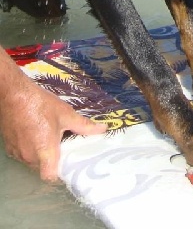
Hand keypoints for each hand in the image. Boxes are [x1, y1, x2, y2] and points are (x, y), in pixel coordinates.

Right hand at [0, 48, 106, 180]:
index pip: (50, 176)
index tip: (68, 164)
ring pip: (32, 161)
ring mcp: (17, 153)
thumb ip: (84, 126)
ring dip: (41, 154)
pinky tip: (36, 134)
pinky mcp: (9, 148)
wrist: (14, 95)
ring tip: (50, 138)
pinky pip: (22, 154)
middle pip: (43, 168)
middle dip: (53, 160)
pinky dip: (30, 148)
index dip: (59, 174)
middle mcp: (29, 156)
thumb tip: (104, 129)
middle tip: (63, 147)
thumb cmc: (42, 105)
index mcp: (45, 151)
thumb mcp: (66, 114)